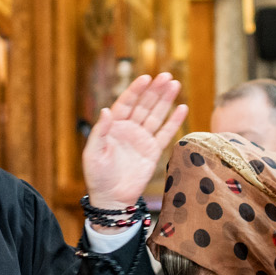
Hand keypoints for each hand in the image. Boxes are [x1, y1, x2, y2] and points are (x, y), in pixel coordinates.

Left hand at [82, 74, 187, 211]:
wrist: (112, 198)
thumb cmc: (98, 176)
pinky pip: (165, 134)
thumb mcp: (93, 154)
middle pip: (144, 105)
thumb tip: (105, 110)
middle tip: (166, 76)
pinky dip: (174, 121)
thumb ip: (100, 132)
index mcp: (113, 126)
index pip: (126, 103)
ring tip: (175, 84)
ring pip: (156, 115)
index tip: (146, 78)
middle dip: (154, 90)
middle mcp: (129, 129)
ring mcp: (142, 139)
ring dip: (165, 100)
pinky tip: (182, 108)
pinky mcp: (153, 151)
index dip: (136, 90)